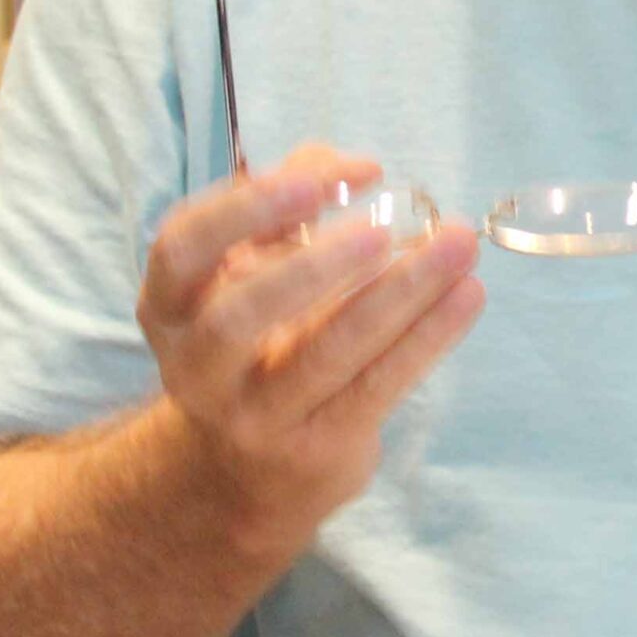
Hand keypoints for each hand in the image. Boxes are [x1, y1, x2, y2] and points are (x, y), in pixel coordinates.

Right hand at [137, 143, 483, 560]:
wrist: (249, 468)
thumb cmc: (258, 339)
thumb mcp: (251, 272)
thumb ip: (292, 206)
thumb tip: (354, 167)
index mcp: (169, 306)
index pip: (183, 248)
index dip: (249, 207)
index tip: (325, 179)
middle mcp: (196, 365)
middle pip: (237, 318)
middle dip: (311, 269)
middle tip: (380, 230)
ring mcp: (253, 415)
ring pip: (324, 355)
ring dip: (397, 297)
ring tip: (454, 249)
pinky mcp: (315, 446)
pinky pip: (376, 386)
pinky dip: (426, 336)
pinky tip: (467, 296)